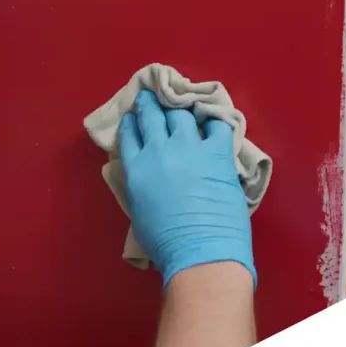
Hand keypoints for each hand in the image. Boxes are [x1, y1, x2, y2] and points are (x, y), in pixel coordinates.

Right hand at [117, 90, 254, 286]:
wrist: (200, 250)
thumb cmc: (165, 242)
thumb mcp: (137, 212)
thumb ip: (138, 187)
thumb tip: (144, 178)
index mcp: (136, 167)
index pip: (128, 135)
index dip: (130, 123)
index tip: (132, 117)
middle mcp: (159, 150)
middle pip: (152, 117)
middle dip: (149, 104)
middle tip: (150, 96)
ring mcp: (189, 147)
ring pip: (181, 115)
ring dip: (179, 108)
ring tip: (181, 104)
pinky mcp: (217, 152)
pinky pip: (217, 125)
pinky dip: (214, 119)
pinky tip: (212, 118)